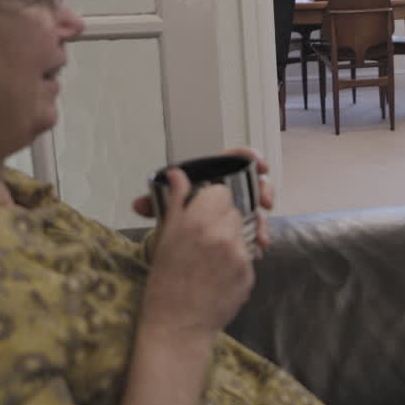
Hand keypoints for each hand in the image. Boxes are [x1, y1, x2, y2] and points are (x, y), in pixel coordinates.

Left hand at [133, 147, 274, 250]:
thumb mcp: (164, 210)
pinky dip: (258, 237)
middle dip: (264, 191)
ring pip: (258, 208)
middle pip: (254, 182)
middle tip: (266, 202)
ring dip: (262, 220)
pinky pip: (255, 229)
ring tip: (261, 236)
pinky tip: (258, 247)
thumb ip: (154, 205)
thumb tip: (138, 204)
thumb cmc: (175, 218)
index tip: (260, 164)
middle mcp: (230, 191)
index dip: (249, 157)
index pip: (234, 159)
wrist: (181, 247)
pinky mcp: (243, 228)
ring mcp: (239, 209)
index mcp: (213, 177)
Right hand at [141, 167, 255, 340]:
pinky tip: (218, 274)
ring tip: (210, 257)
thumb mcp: (165, 238)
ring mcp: (239, 255)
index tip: (203, 211)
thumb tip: (177, 174)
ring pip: (243, 232)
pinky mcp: (249, 274)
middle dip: (222, 219)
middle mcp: (222, 235)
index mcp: (197, 221)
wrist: (177, 326)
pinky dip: (236, 260)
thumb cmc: (166, 283)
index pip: (220, 191)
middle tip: (205, 236)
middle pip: (235, 210)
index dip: (212, 200)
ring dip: (231, 238)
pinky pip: (247, 256)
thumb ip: (176, 202)